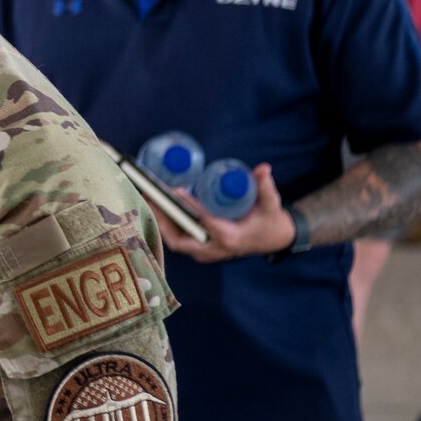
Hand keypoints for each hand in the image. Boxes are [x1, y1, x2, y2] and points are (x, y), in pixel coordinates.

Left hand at [155, 162, 295, 261]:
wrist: (272, 240)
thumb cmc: (269, 221)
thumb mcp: (271, 205)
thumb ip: (265, 187)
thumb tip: (264, 168)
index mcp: (231, 238)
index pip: (206, 222)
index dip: (191, 207)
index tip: (177, 191)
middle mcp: (215, 249)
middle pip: (181, 239)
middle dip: (163, 219)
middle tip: (150, 197)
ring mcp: (206, 252)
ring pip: (176, 240)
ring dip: (161, 221)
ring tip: (148, 198)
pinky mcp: (202, 250)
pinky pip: (179, 239)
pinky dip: (168, 225)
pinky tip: (158, 207)